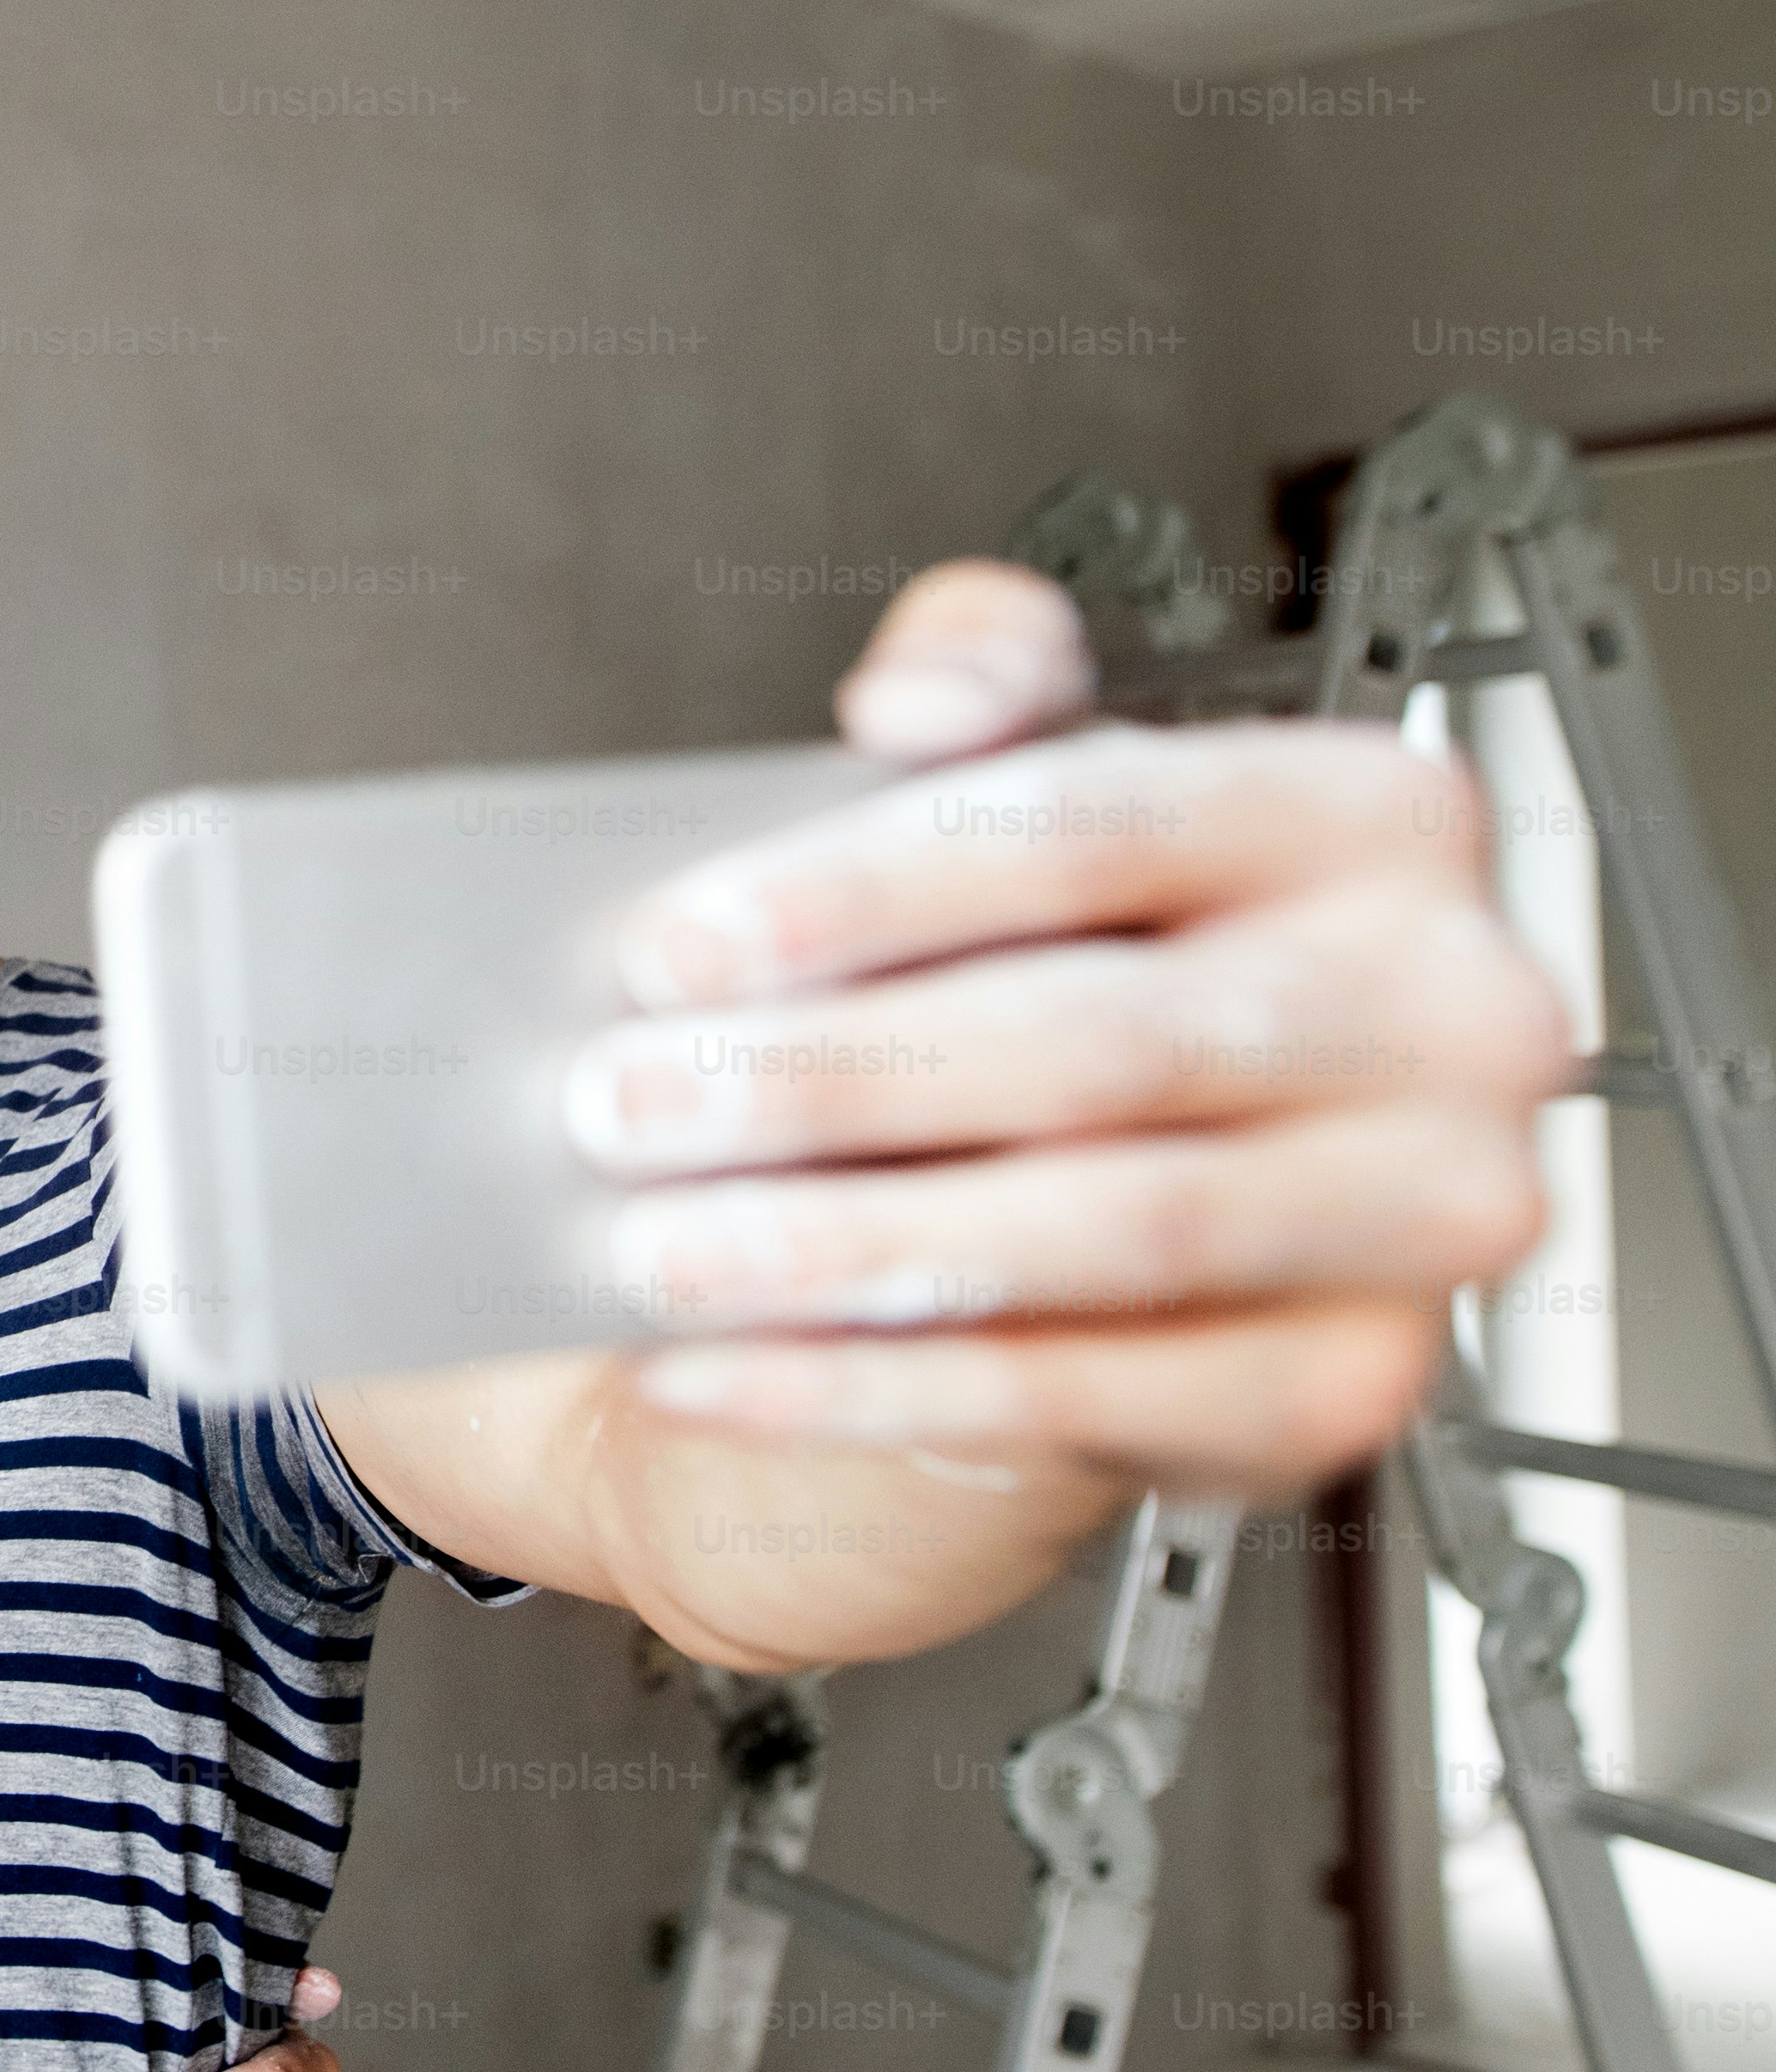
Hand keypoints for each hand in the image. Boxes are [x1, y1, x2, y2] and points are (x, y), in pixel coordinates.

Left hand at [567, 559, 1567, 1481]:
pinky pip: (1078, 1395)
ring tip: (652, 1246)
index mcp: (1374, 819)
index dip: (865, 889)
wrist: (1093, 1196)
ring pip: (1102, 1228)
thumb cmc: (1058, 972)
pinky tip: (714, 1366)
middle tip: (623, 1108)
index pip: (1098, 824)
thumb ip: (985, 676)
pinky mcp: (1345, 1387)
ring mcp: (1425, 1211)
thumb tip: (922, 695)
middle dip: (824, 1084)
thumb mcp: (1025, 791)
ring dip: (838, 1249)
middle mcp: (1447, 1011)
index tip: (671, 948)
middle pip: (1098, 1043)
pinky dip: (863, 1386)